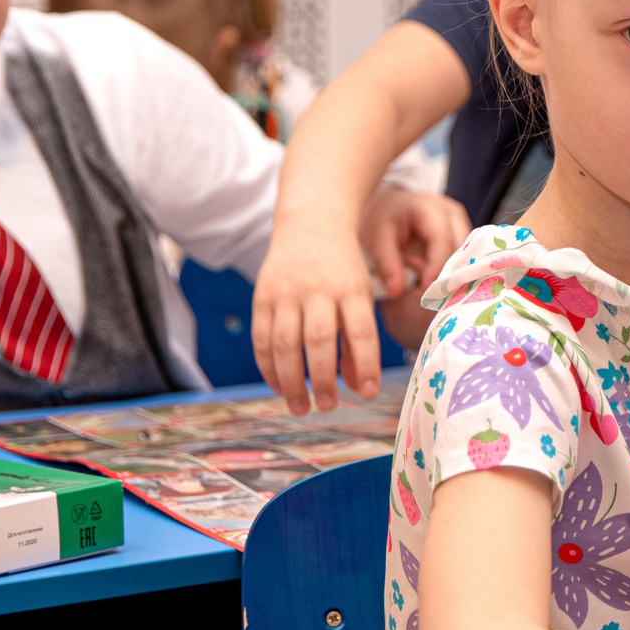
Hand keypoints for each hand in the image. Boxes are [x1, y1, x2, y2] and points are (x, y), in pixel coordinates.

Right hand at [252, 231, 381, 410]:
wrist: (311, 222)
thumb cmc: (342, 270)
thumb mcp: (360, 295)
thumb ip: (359, 340)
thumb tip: (357, 386)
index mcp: (351, 288)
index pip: (360, 330)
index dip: (365, 364)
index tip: (368, 393)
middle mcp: (318, 289)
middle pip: (319, 339)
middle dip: (322, 379)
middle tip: (327, 406)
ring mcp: (286, 292)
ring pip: (285, 343)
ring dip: (291, 381)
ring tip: (300, 407)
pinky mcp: (262, 296)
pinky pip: (261, 337)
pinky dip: (268, 367)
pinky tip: (278, 387)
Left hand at [360, 185, 469, 303]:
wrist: (392, 206)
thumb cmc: (383, 219)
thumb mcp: (376, 240)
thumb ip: (386, 265)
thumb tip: (395, 292)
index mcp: (431, 209)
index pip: (443, 241)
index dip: (436, 268)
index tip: (423, 290)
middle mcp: (454, 215)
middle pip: (459, 253)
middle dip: (440, 274)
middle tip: (413, 278)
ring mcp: (462, 225)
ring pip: (464, 260)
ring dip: (443, 274)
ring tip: (413, 265)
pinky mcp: (463, 237)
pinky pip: (461, 262)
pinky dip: (444, 272)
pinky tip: (423, 268)